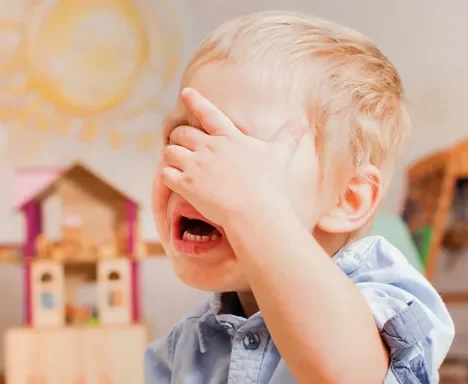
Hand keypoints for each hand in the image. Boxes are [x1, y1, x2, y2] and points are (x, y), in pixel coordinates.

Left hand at [161, 88, 307, 227]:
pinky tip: (172, 179)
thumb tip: (302, 121)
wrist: (255, 211)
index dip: (195, 101)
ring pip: (170, 152)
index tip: (185, 93)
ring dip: (171, 156)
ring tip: (175, 162)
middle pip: (182, 133)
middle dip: (178, 137)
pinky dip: (167, 174)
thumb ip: (288, 136)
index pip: (209, 113)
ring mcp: (196, 165)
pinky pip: (166, 173)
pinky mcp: (187, 184)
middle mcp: (209, 147)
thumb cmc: (270, 184)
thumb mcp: (280, 155)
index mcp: (229, 138)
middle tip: (180, 143)